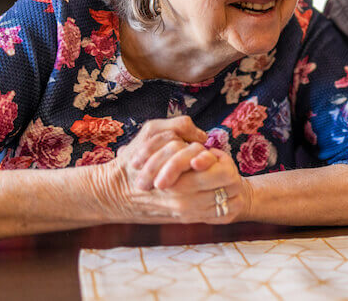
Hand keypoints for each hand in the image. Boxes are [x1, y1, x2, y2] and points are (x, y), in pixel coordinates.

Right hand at [95, 116, 246, 223]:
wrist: (114, 195)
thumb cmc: (132, 161)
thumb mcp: (151, 131)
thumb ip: (180, 126)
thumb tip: (203, 136)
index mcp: (180, 179)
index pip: (225, 171)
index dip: (221, 158)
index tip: (208, 154)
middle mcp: (187, 202)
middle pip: (232, 184)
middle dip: (228, 169)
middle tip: (215, 163)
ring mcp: (189, 214)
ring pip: (229, 200)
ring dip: (227, 185)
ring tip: (211, 176)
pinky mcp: (189, 221)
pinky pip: (222, 214)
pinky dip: (224, 201)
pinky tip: (212, 190)